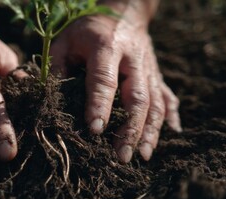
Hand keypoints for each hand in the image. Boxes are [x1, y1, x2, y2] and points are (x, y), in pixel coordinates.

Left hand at [50, 3, 181, 162]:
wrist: (123, 12)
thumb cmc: (87, 30)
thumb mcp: (65, 41)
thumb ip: (58, 69)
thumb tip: (53, 103)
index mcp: (106, 47)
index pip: (104, 80)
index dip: (100, 105)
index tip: (96, 131)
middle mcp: (133, 59)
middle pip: (137, 97)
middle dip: (130, 129)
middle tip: (122, 156)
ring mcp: (149, 68)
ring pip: (155, 102)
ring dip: (150, 130)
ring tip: (143, 155)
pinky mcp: (158, 74)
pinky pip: (167, 97)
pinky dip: (170, 117)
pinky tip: (172, 134)